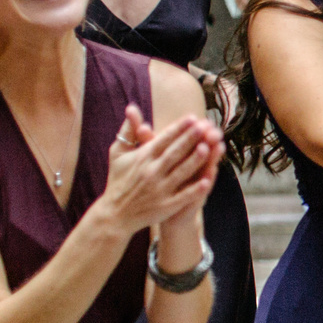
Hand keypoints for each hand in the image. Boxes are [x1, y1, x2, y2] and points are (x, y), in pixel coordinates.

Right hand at [99, 105, 219, 233]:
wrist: (114, 214)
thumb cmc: (117, 180)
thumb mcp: (117, 154)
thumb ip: (128, 132)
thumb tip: (132, 108)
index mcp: (142, 158)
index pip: (163, 140)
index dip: (178, 128)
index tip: (192, 117)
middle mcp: (151, 172)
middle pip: (174, 153)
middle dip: (190, 139)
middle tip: (205, 126)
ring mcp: (159, 190)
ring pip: (180, 172)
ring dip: (195, 160)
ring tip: (209, 148)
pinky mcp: (165, 206)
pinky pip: (183, 196)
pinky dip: (195, 189)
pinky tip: (208, 180)